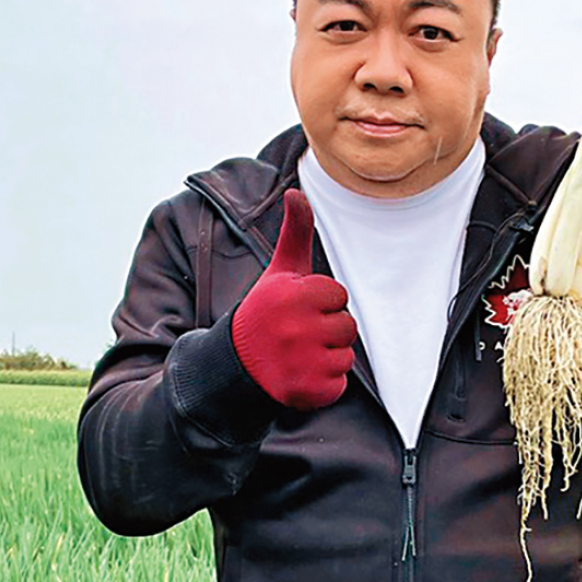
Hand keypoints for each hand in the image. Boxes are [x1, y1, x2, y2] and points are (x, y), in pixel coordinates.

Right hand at [230, 189, 357, 410]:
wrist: (235, 364)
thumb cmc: (265, 312)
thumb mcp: (280, 271)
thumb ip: (295, 232)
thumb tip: (296, 191)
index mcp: (293, 295)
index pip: (338, 296)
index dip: (322, 304)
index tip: (298, 310)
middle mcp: (296, 328)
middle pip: (347, 327)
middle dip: (327, 331)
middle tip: (297, 335)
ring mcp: (301, 361)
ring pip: (345, 357)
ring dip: (327, 358)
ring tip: (298, 354)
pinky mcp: (306, 390)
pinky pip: (338, 386)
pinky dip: (323, 386)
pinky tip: (299, 375)